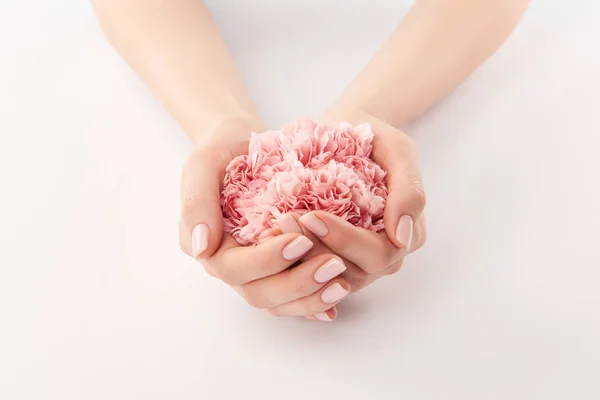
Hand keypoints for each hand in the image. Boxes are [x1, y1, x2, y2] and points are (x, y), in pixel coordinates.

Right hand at [179, 117, 350, 320]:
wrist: (242, 146)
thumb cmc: (222, 153)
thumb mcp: (203, 165)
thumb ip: (197, 203)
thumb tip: (201, 247)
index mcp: (211, 248)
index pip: (236, 269)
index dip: (268, 260)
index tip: (301, 240)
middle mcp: (233, 267)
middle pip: (260, 293)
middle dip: (297, 283)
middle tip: (334, 265)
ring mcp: (257, 271)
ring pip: (279, 301)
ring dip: (311, 296)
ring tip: (343, 283)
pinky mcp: (279, 269)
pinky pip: (295, 295)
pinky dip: (316, 299)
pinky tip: (339, 295)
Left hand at [264, 108, 426, 304]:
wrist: (349, 129)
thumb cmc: (375, 137)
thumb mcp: (398, 150)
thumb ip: (409, 190)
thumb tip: (402, 238)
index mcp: (406, 235)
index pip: (377, 255)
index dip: (344, 241)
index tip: (310, 215)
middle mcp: (384, 256)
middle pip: (352, 273)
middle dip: (315, 250)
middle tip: (283, 221)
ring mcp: (358, 261)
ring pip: (329, 278)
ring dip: (299, 258)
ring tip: (274, 229)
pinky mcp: (332, 258)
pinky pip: (313, 272)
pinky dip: (292, 260)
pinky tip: (270, 240)